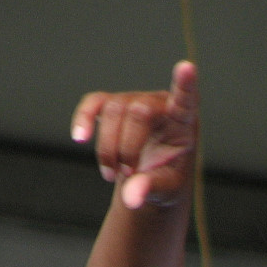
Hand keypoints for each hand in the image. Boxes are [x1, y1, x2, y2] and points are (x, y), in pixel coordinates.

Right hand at [71, 61, 198, 210]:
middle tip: (126, 176)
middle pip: (137, 112)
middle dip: (127, 148)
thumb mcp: (166, 190)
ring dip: (108, 148)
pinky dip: (83, 118)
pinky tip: (80, 138)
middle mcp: (160, 103)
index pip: (186, 100)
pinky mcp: (114, 106)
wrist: (150, 179)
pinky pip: (94, 103)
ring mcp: (135, 101)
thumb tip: (131, 198)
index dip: (184, 85)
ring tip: (113, 175)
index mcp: (183, 122)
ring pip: (113, 111)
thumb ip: (150, 190)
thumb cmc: (167, 181)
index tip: (187, 68)